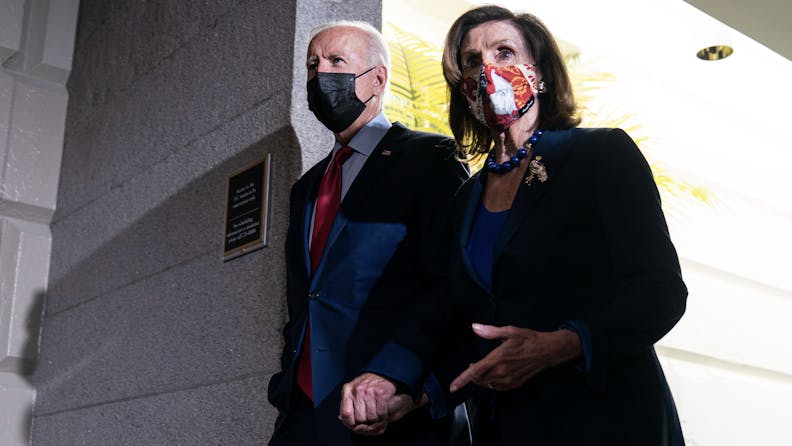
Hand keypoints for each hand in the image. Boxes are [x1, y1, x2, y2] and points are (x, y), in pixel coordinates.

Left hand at [339, 373, 423, 434]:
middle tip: (370, 421)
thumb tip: (341, 418)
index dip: (350, 424)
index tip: (355, 425)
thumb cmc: (368, 384)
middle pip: (359, 419)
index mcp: (348, 389)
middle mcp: (358, 390)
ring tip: (377, 416)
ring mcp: (370, 391)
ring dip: (376, 420)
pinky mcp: (382, 394)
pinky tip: (383, 413)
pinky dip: (383, 417)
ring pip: (371, 418)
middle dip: (365, 423)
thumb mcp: (353, 390)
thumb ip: (346, 404)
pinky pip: (381, 414)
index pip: (345, 414)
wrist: (384, 373)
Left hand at [449, 324, 580, 391]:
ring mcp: (509, 380)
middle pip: (479, 380)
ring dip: (482, 379)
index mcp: (498, 358)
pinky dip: (492, 383)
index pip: (475, 371)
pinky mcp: (516, 384)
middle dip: (472, 375)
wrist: (548, 351)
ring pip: (488, 385)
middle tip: (473, 365)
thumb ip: (490, 331)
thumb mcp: (509, 331)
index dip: (462, 379)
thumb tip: (474, 327)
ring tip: (483, 368)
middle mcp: (502, 372)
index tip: (452, 387)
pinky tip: (494, 374)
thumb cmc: (528, 339)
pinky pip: (498, 388)